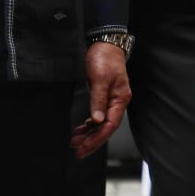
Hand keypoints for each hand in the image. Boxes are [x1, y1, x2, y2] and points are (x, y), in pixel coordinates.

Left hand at [71, 43, 130, 158]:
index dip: (97, 138)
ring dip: (89, 134)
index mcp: (120, 99)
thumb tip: (96, 120)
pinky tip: (80, 129)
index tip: (84, 148)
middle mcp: (117, 101)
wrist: (104, 43)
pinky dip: (88, 124)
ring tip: (75, 142)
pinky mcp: (103, 96)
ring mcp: (110, 99)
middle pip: (106, 128)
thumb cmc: (105, 58)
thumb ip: (98, 100)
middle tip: (77, 152)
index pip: (110, 125)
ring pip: (100, 123)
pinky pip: (97, 116)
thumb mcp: (100, 79)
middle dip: (92, 141)